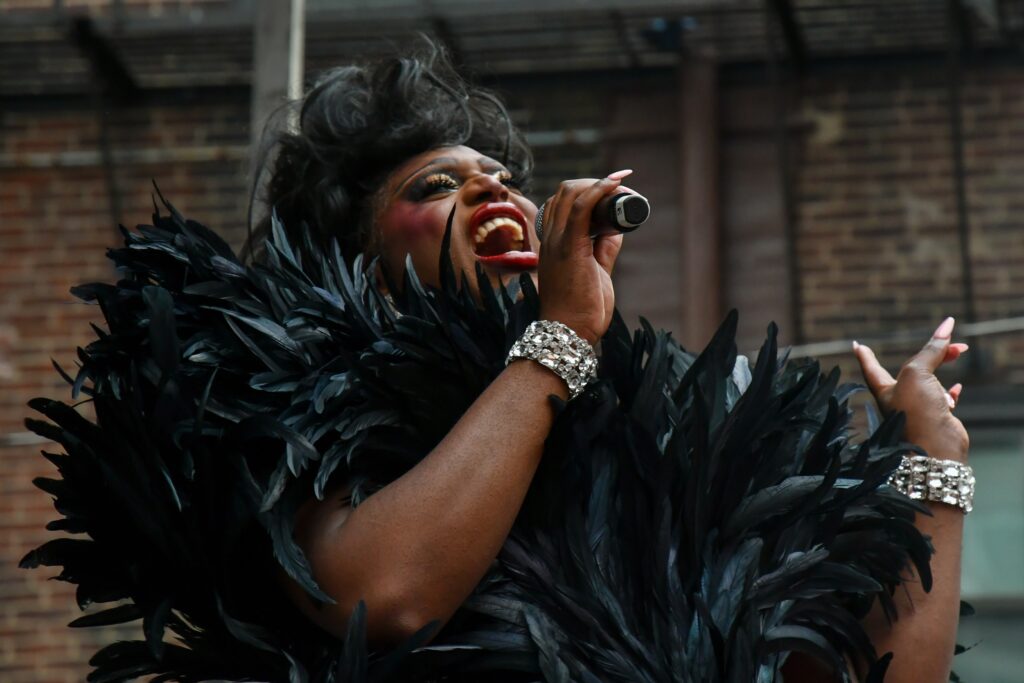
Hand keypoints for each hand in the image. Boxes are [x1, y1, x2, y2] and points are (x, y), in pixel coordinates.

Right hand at [536, 172, 627, 344]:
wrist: (570, 332)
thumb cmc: (581, 309)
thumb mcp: (596, 270)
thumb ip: (603, 249)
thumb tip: (616, 228)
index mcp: (554, 242)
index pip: (562, 203)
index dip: (586, 189)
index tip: (613, 189)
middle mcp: (551, 238)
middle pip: (566, 192)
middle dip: (595, 182)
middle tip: (622, 188)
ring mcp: (558, 242)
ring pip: (571, 194)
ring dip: (599, 183)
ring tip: (622, 186)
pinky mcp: (570, 248)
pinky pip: (581, 209)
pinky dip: (598, 190)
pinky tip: (615, 185)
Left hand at [853, 317, 969, 462]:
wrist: (935, 450)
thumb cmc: (917, 413)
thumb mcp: (917, 374)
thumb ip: (930, 351)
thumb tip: (946, 327)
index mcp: (884, 389)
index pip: (871, 366)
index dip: (865, 354)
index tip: (855, 344)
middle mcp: (899, 399)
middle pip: (914, 368)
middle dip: (932, 351)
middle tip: (950, 338)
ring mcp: (918, 410)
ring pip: (930, 381)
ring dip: (944, 366)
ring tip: (960, 351)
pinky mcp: (938, 419)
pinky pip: (944, 399)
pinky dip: (951, 391)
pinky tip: (957, 387)